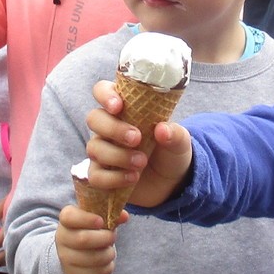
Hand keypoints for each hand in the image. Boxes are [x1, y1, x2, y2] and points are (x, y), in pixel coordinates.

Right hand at [56, 202, 120, 273]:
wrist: (76, 256)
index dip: (86, 219)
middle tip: (112, 237)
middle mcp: (62, 239)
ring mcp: (66, 259)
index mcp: (66, 221)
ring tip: (109, 249)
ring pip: (94, 258)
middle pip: (83, 239)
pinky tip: (105, 262)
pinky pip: (98, 272)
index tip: (101, 221)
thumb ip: (110, 215)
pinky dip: (108, 266)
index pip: (69, 217)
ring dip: (109, 253)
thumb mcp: (97, 220)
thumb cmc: (90, 232)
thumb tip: (124, 216)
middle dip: (105, 238)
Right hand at [83, 80, 191, 209]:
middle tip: (137, 138)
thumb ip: (174, 134)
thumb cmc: (171, 152)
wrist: (172, 183)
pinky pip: (95, 176)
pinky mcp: (101, 175)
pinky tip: (132, 178)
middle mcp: (109, 127)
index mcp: (125, 109)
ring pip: (94, 148)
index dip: (105, 95)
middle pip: (94, 118)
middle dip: (113, 128)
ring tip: (142, 163)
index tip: (118, 106)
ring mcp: (103, 151)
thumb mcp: (180, 142)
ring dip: (118, 156)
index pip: (103, 91)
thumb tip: (161, 130)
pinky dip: (114, 178)